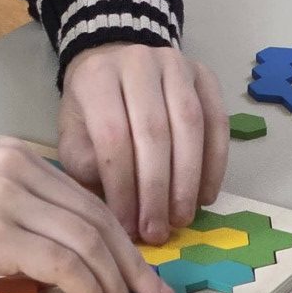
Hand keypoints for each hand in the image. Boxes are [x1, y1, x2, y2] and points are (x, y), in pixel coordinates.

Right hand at [0, 137, 175, 292]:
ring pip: (86, 240)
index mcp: (12, 151)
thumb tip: (77, 255)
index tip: (143, 270)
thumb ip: (24, 210)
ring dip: (117, 283)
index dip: (122, 238)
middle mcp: (14, 162)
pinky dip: (91, 291)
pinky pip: (63, 264)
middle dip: (133, 261)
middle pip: (95, 215)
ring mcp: (4, 193)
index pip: (85, 195)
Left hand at [57, 43, 227, 245]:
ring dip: (188, 180)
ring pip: (190, 124)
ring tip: (181, 218)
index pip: (113, 136)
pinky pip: (217, 121)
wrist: (113, 63)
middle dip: (157, 190)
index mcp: (97, 76)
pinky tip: (205, 196)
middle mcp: (137, 61)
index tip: (127, 228)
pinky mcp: (203, 73)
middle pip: (154, 132)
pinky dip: (215, 163)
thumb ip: (87, 167)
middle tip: (157, 231)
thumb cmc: (92, 110)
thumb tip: (118, 208)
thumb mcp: (74, 136)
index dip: (123, 187)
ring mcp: (174, 63)